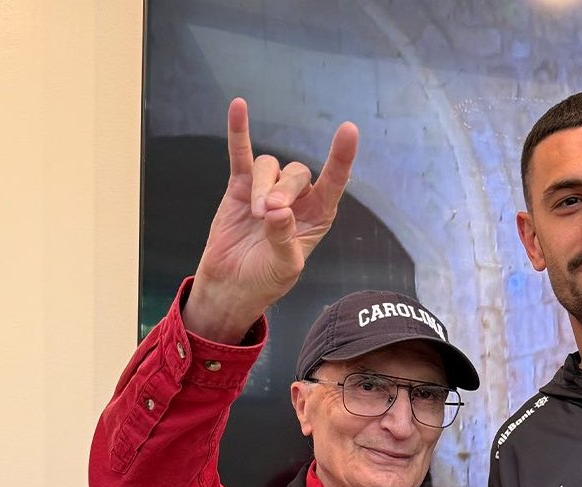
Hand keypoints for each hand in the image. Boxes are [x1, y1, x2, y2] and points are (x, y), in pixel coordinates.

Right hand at [183, 98, 358, 341]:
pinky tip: (238, 107)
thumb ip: (284, 239)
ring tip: (255, 214)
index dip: (341, 158)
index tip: (349, 130)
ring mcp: (267, 189)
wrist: (232, 285)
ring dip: (263, 185)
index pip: (334, 183)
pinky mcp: (240, 186)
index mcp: (317, 217)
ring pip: (270, 166)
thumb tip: (278, 211)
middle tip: (268, 214)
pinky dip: (240, 132)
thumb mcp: (283, 267)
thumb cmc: (265, 279)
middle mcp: (297, 200)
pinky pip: (241, 154)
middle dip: (283, 190)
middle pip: (297, 173)